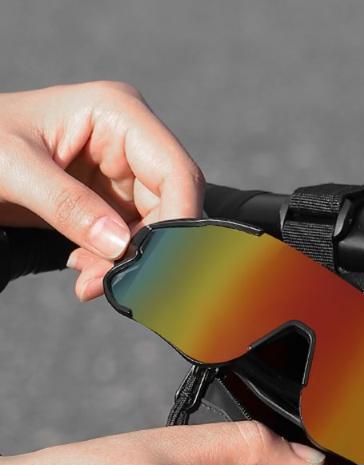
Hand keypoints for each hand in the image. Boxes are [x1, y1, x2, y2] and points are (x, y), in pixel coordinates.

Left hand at [0, 81, 203, 300]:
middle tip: (107, 283)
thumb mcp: (13, 169)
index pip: (176, 172)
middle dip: (144, 250)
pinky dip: (114, 265)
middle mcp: (131, 142)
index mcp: (118, 114)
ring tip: (87, 280)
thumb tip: (121, 246)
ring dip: (127, 264)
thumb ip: (67, 205)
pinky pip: (133, 242)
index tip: (156, 264)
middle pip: (171, 206)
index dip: (178, 219)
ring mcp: (124, 173)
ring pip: (155, 230)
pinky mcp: (113, 203)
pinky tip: (85, 270)